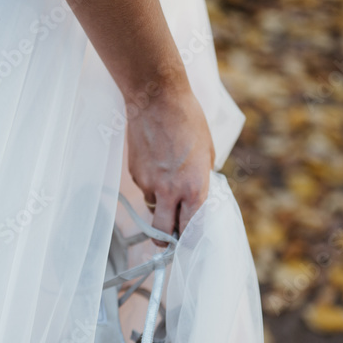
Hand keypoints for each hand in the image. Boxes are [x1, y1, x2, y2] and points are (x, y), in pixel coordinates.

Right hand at [125, 85, 214, 242]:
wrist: (157, 100)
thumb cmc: (188, 121)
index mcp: (194, 188)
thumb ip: (202, 178)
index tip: (187, 243)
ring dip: (160, 205)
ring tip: (166, 181)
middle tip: (168, 238)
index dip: (188, 240)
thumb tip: (197, 193)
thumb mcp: (207, 152)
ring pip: (153, 208)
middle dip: (165, 241)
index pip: (190, 229)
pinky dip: (151, 183)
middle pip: (163, 233)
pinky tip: (156, 162)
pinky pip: (145, 189)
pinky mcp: (135, 174)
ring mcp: (149, 184)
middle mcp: (170, 192)